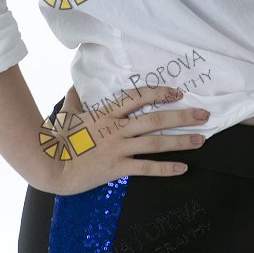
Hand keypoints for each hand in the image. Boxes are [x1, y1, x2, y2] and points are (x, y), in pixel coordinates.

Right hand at [36, 83, 208, 194]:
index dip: (159, 93)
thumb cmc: (57, 137)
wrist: (50, 164)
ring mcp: (118, 148)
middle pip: (155, 119)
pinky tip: (183, 168)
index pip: (138, 97)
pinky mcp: (117, 168)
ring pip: (155, 142)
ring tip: (201, 140)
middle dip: (182, 116)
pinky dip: (165, 168)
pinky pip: (146, 168)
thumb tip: (75, 84)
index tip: (177, 93)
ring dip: (181, 141)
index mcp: (106, 112)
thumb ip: (74, 98)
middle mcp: (116, 128)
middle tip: (203, 115)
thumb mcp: (66, 112)